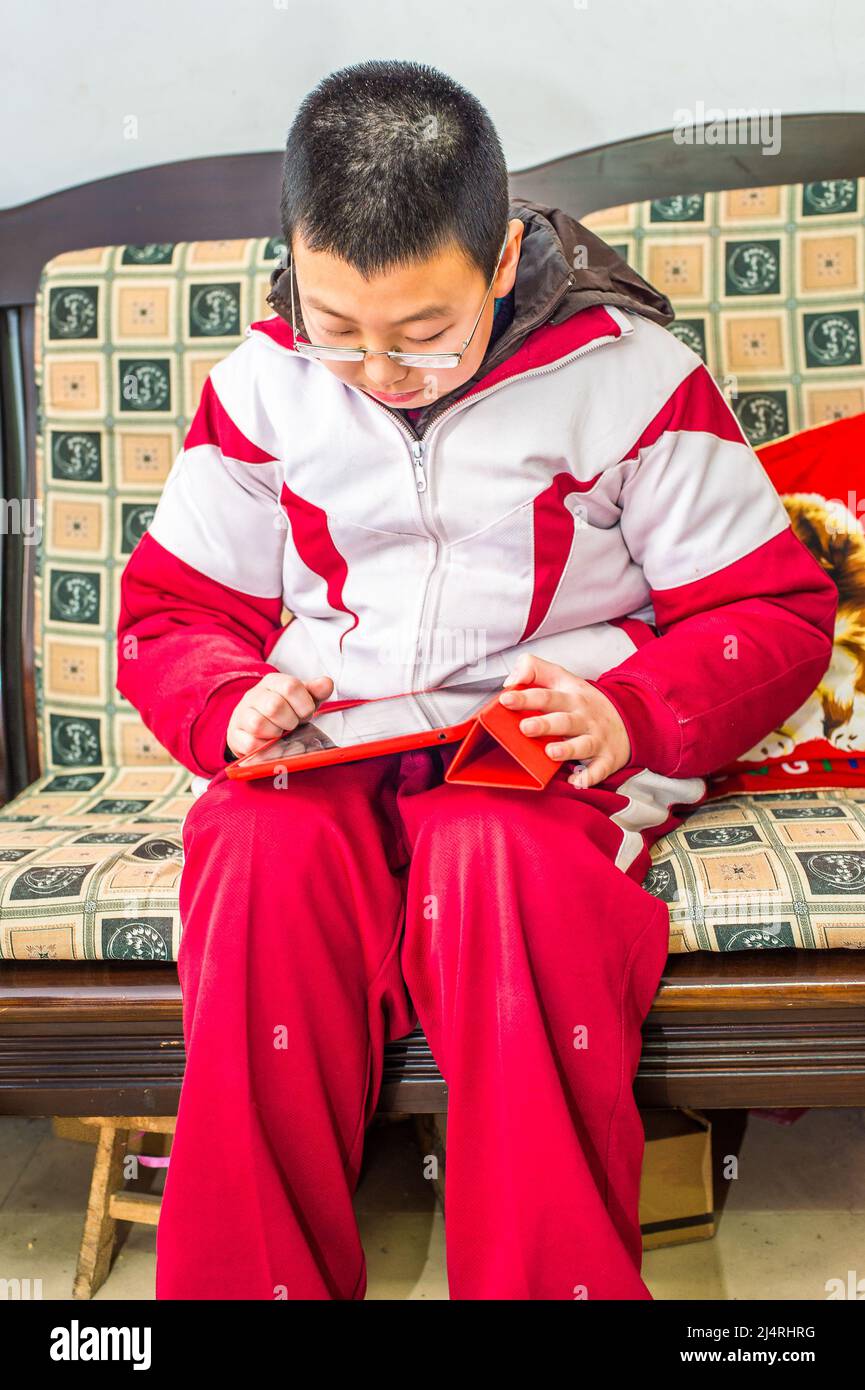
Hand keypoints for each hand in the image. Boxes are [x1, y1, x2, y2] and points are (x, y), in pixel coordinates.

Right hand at [226, 672, 333, 758]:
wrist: (256, 727)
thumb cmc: (285, 712)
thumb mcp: (303, 700)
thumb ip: (316, 692)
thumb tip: (327, 683)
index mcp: (273, 682)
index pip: (291, 686)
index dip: (304, 705)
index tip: (305, 713)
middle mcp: (254, 695)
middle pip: (274, 706)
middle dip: (290, 721)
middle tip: (291, 725)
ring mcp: (241, 715)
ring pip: (259, 724)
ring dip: (276, 734)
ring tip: (279, 733)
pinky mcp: (235, 735)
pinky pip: (250, 744)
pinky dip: (265, 747)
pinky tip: (269, 744)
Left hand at [498, 653, 630, 788]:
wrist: (628, 718)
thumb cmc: (585, 702)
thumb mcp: (563, 678)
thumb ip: (535, 671)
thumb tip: (512, 680)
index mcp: (571, 696)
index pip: (546, 694)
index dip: (525, 696)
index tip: (506, 699)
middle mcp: (583, 717)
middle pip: (563, 720)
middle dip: (544, 724)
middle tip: (525, 727)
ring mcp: (596, 739)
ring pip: (582, 744)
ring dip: (567, 749)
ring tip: (550, 752)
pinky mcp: (606, 759)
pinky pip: (598, 770)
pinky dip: (588, 777)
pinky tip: (576, 780)